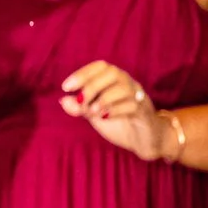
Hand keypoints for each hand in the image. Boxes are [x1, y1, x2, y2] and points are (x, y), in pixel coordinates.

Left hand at [60, 59, 178, 159]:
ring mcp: (139, 97)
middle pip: (112, 72)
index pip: (100, 66)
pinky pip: (133, 105)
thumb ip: (80, 108)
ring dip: (104, 98)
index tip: (66, 87)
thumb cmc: (119, 123)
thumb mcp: (95, 115)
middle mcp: (128, 84)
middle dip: (92, 86)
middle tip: (81, 102)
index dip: (82, 73)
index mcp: (115, 81)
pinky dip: (115, 110)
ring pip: (124, 87)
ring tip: (92, 111)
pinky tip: (104, 117)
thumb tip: (63, 100)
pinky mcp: (145, 112)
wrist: (143, 141)